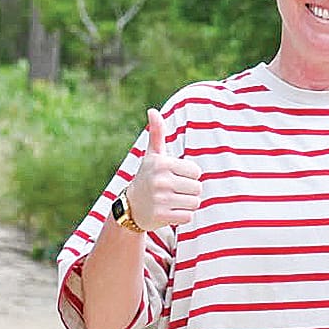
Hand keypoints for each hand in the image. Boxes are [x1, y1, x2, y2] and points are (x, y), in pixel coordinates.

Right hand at [125, 108, 202, 230]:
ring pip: (195, 203)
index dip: (189, 175)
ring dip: (186, 204)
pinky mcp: (161, 216)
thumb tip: (152, 110)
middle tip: (172, 191)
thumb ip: (157, 133)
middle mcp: (160, 180)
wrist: (130, 207)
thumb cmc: (148, 176)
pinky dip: (182, 216)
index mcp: (162, 163)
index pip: (197, 172)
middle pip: (198, 188)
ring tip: (171, 200)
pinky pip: (188, 217)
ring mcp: (160, 199)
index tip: (175, 177)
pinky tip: (168, 211)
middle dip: (189, 191)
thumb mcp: (152, 155)